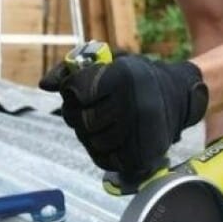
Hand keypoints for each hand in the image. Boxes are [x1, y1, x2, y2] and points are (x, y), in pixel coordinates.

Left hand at [39, 54, 208, 180]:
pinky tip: (110, 138)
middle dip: (78, 114)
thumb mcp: (109, 62)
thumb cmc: (136, 77)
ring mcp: (138, 133)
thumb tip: (44, 85)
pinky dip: (101, 151)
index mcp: (123, 78)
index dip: (72, 89)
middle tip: (91, 108)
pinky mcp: (141, 156)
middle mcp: (132, 106)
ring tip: (104, 123)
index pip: (76, 90)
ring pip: (90, 141)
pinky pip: (103, 159)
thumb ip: (72, 69)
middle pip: (80, 119)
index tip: (81, 88)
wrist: (177, 96)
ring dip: (89, 134)